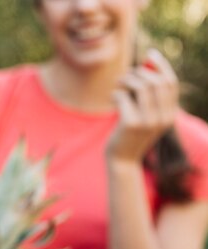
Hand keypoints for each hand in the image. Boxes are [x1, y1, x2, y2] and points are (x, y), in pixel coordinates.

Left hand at [107, 49, 178, 164]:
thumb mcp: (145, 115)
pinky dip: (116, 92)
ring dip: (126, 80)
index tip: (150, 54)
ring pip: (141, 86)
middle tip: (125, 76)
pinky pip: (124, 96)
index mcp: (169, 115)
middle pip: (156, 82)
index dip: (161, 66)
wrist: (122, 160)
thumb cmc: (130, 134)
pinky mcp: (131, 124)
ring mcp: (148, 122)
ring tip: (118, 84)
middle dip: (139, 73)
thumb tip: (146, 65)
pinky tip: (113, 97)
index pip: (170, 83)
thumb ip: (148, 95)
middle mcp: (163, 118)